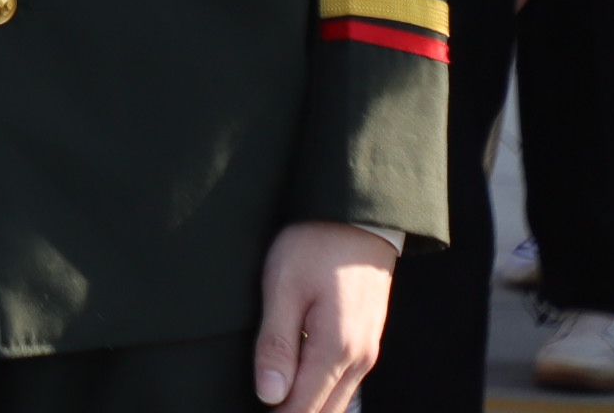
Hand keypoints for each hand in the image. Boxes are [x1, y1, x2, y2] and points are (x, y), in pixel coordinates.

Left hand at [252, 221, 395, 412]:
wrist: (358, 221)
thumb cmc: (314, 247)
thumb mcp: (283, 288)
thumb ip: (276, 344)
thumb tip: (269, 396)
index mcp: (336, 350)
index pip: (303, 409)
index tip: (247, 409)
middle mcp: (359, 361)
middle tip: (257, 404)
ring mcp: (366, 353)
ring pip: (335, 402)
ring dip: (305, 407)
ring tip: (271, 398)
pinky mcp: (365, 343)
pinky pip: (343, 384)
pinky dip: (319, 393)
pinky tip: (293, 383)